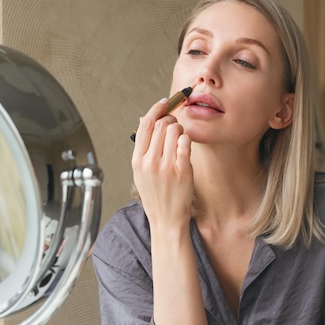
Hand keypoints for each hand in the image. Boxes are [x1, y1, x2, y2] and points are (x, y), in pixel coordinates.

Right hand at [132, 98, 193, 229]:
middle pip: (161, 124)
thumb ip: (143, 148)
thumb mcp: (141, 172)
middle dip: (171, 120)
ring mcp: (166, 167)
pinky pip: (185, 143)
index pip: (145, 125)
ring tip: (180, 140)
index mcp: (137, 161)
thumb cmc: (155, 197)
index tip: (164, 103)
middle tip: (175, 127)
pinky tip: (186, 145)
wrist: (166, 220)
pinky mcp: (182, 172)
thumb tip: (143, 120)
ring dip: (180, 130)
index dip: (156, 109)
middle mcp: (150, 162)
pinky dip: (187, 139)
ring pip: (175, 131)